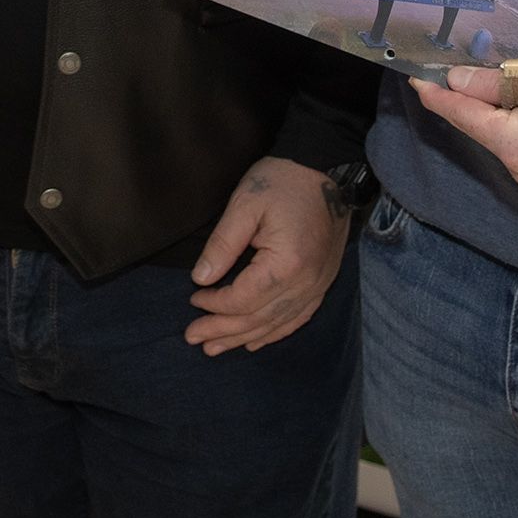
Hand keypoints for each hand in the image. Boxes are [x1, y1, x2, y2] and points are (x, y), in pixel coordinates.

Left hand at [184, 156, 349, 355]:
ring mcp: (319, 285)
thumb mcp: (245, 205)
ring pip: (278, 324)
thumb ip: (222, 245)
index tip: (193, 299)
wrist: (325, 169)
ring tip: (215, 348)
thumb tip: (201, 279)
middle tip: (193, 337)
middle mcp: (308, 283)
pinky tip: (255, 340)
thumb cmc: (282, 182)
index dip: (215, 304)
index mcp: (288, 264)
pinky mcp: (323, 282)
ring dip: (244, 338)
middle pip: (259, 318)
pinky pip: (298, 317)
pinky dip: (274, 332)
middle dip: (223, 331)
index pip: (244, 299)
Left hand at [409, 69, 517, 189]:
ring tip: (488, 79)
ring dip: (496, 108)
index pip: (463, 115)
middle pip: (483, 126)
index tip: (416, 78)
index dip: (438, 94)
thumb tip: (456, 80)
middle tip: (451, 68)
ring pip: (504, 134)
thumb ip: (493, 82)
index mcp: (513, 147)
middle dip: (469, 99)